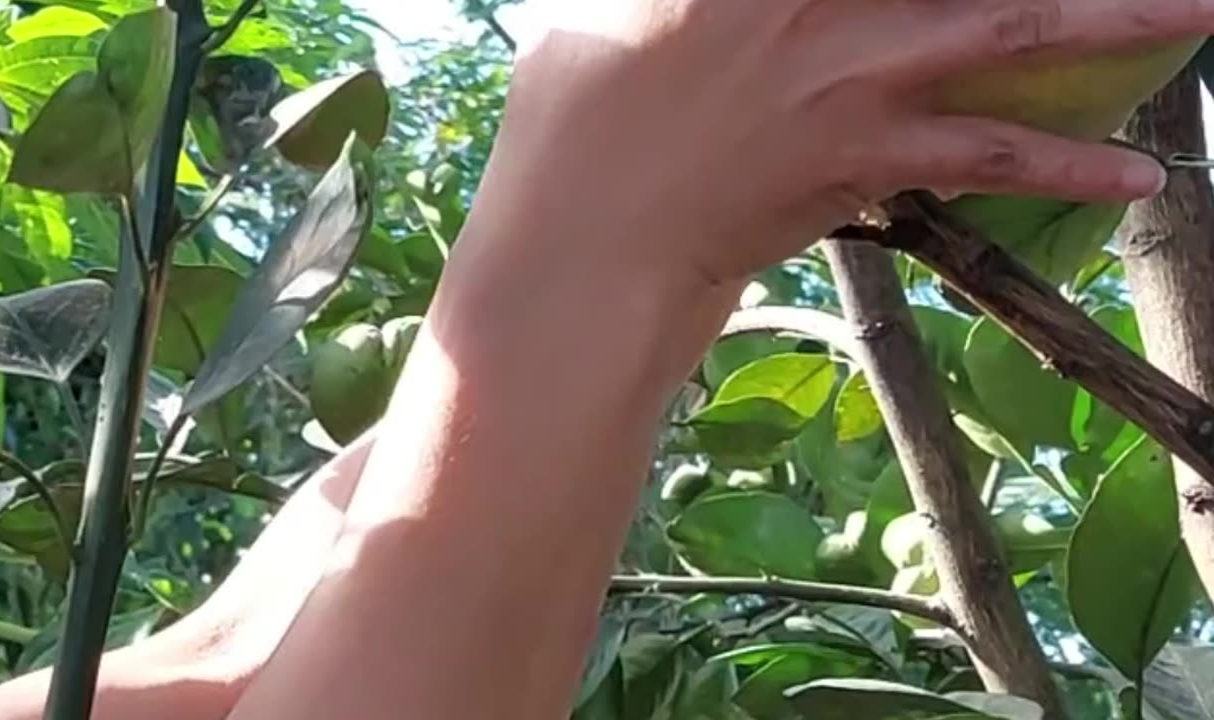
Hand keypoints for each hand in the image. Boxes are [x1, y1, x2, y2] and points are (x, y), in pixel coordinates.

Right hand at [471, 0, 1202, 288]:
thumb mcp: (598, 14)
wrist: (587, 249)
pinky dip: (1064, 163)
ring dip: (1110, 18)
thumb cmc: (566, 129)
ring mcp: (848, 73)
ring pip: (1005, 27)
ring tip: (1194, 12)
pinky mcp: (862, 156)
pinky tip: (1136, 174)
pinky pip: (984, 155)